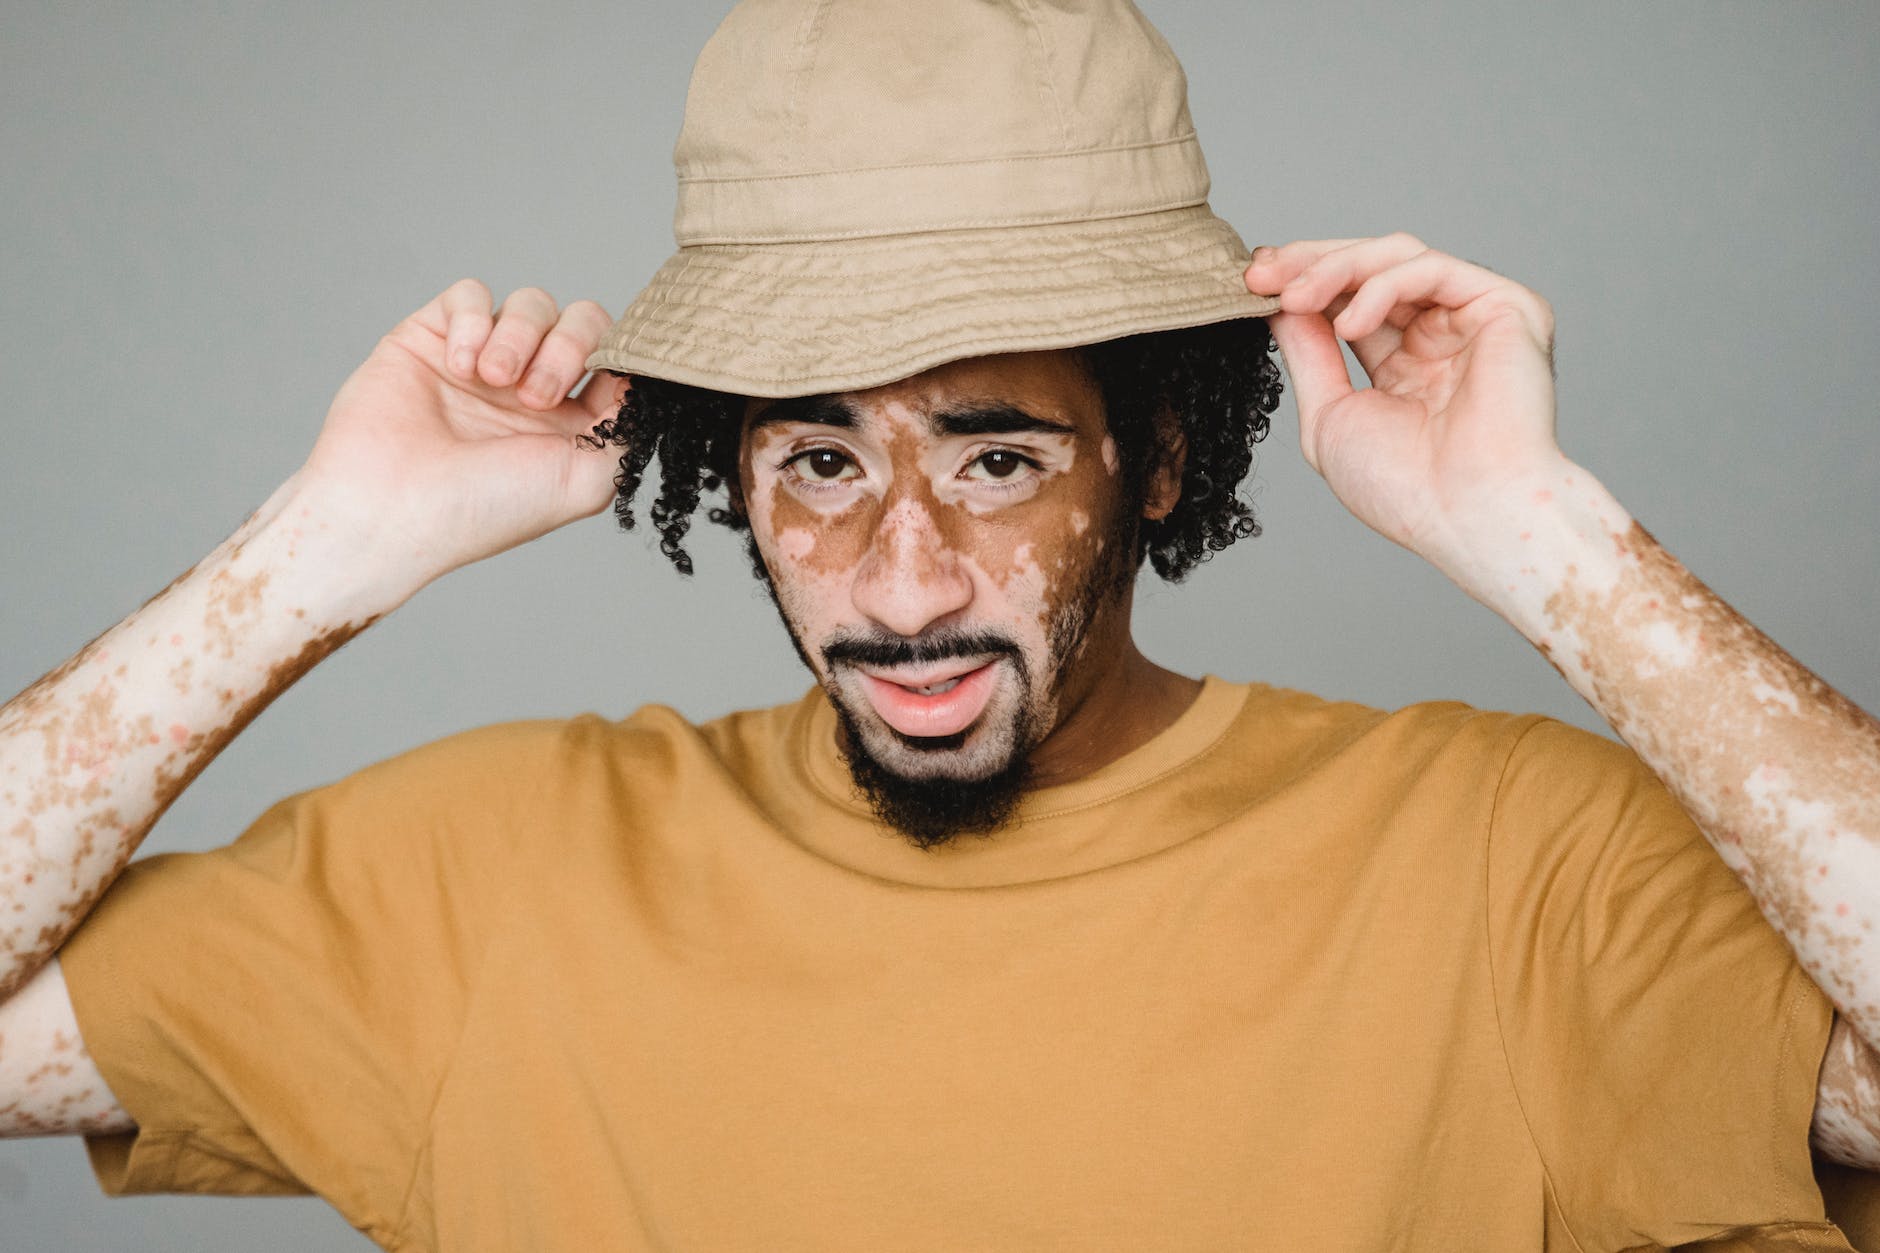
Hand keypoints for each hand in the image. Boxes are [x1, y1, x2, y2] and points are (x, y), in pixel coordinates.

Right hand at [297, 280, 625, 588]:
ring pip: (532, 302)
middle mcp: (530, 387)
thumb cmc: (484, 509)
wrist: (390, 510)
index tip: (608, 378)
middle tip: (535, 396)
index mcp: (571, 423)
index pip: (617, 361)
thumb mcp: (585, 482)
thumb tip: (651, 381)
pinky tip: (460, 366)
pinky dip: (475, 322)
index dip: (621, 358)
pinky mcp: (433, 336)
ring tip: (492, 383)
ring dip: (520, 338)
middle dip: (569, 347)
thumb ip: (629, 428)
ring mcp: (483, 360)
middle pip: (582, 321)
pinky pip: (471, 294)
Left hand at [1244, 234, 1564, 572]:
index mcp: (1406, 364)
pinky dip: (1381, 287)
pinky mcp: (1508, 307)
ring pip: (1398, 256)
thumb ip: (1309, 355)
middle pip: (1371, 267)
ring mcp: (1474, 319)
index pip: (1349, 299)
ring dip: (1336, 269)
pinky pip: (1433, 270)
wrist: (1466, 514)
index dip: (1301, 281)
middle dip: (1309, 264)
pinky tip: (1348, 324)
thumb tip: (1280, 305)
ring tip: (1295, 299)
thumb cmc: (1404, 487)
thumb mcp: (1330, 415)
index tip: (1251, 283)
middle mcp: (1442, 335)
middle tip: (1261, 275)